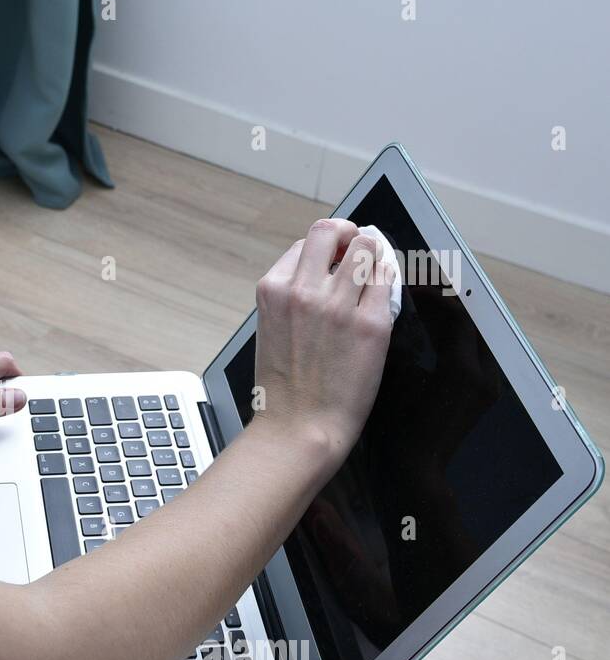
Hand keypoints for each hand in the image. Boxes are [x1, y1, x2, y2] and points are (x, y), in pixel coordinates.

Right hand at [251, 218, 395, 467]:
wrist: (298, 429)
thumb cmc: (283, 390)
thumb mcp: (271, 330)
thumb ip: (290, 299)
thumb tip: (319, 275)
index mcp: (273, 291)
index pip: (304, 244)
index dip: (324, 249)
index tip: (334, 258)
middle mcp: (303, 290)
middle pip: (331, 230)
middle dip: (348, 235)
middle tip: (356, 250)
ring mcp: (338, 305)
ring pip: (366, 248)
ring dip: (373, 255)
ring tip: (374, 273)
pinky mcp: (370, 323)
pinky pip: (387, 280)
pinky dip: (388, 279)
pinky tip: (385, 292)